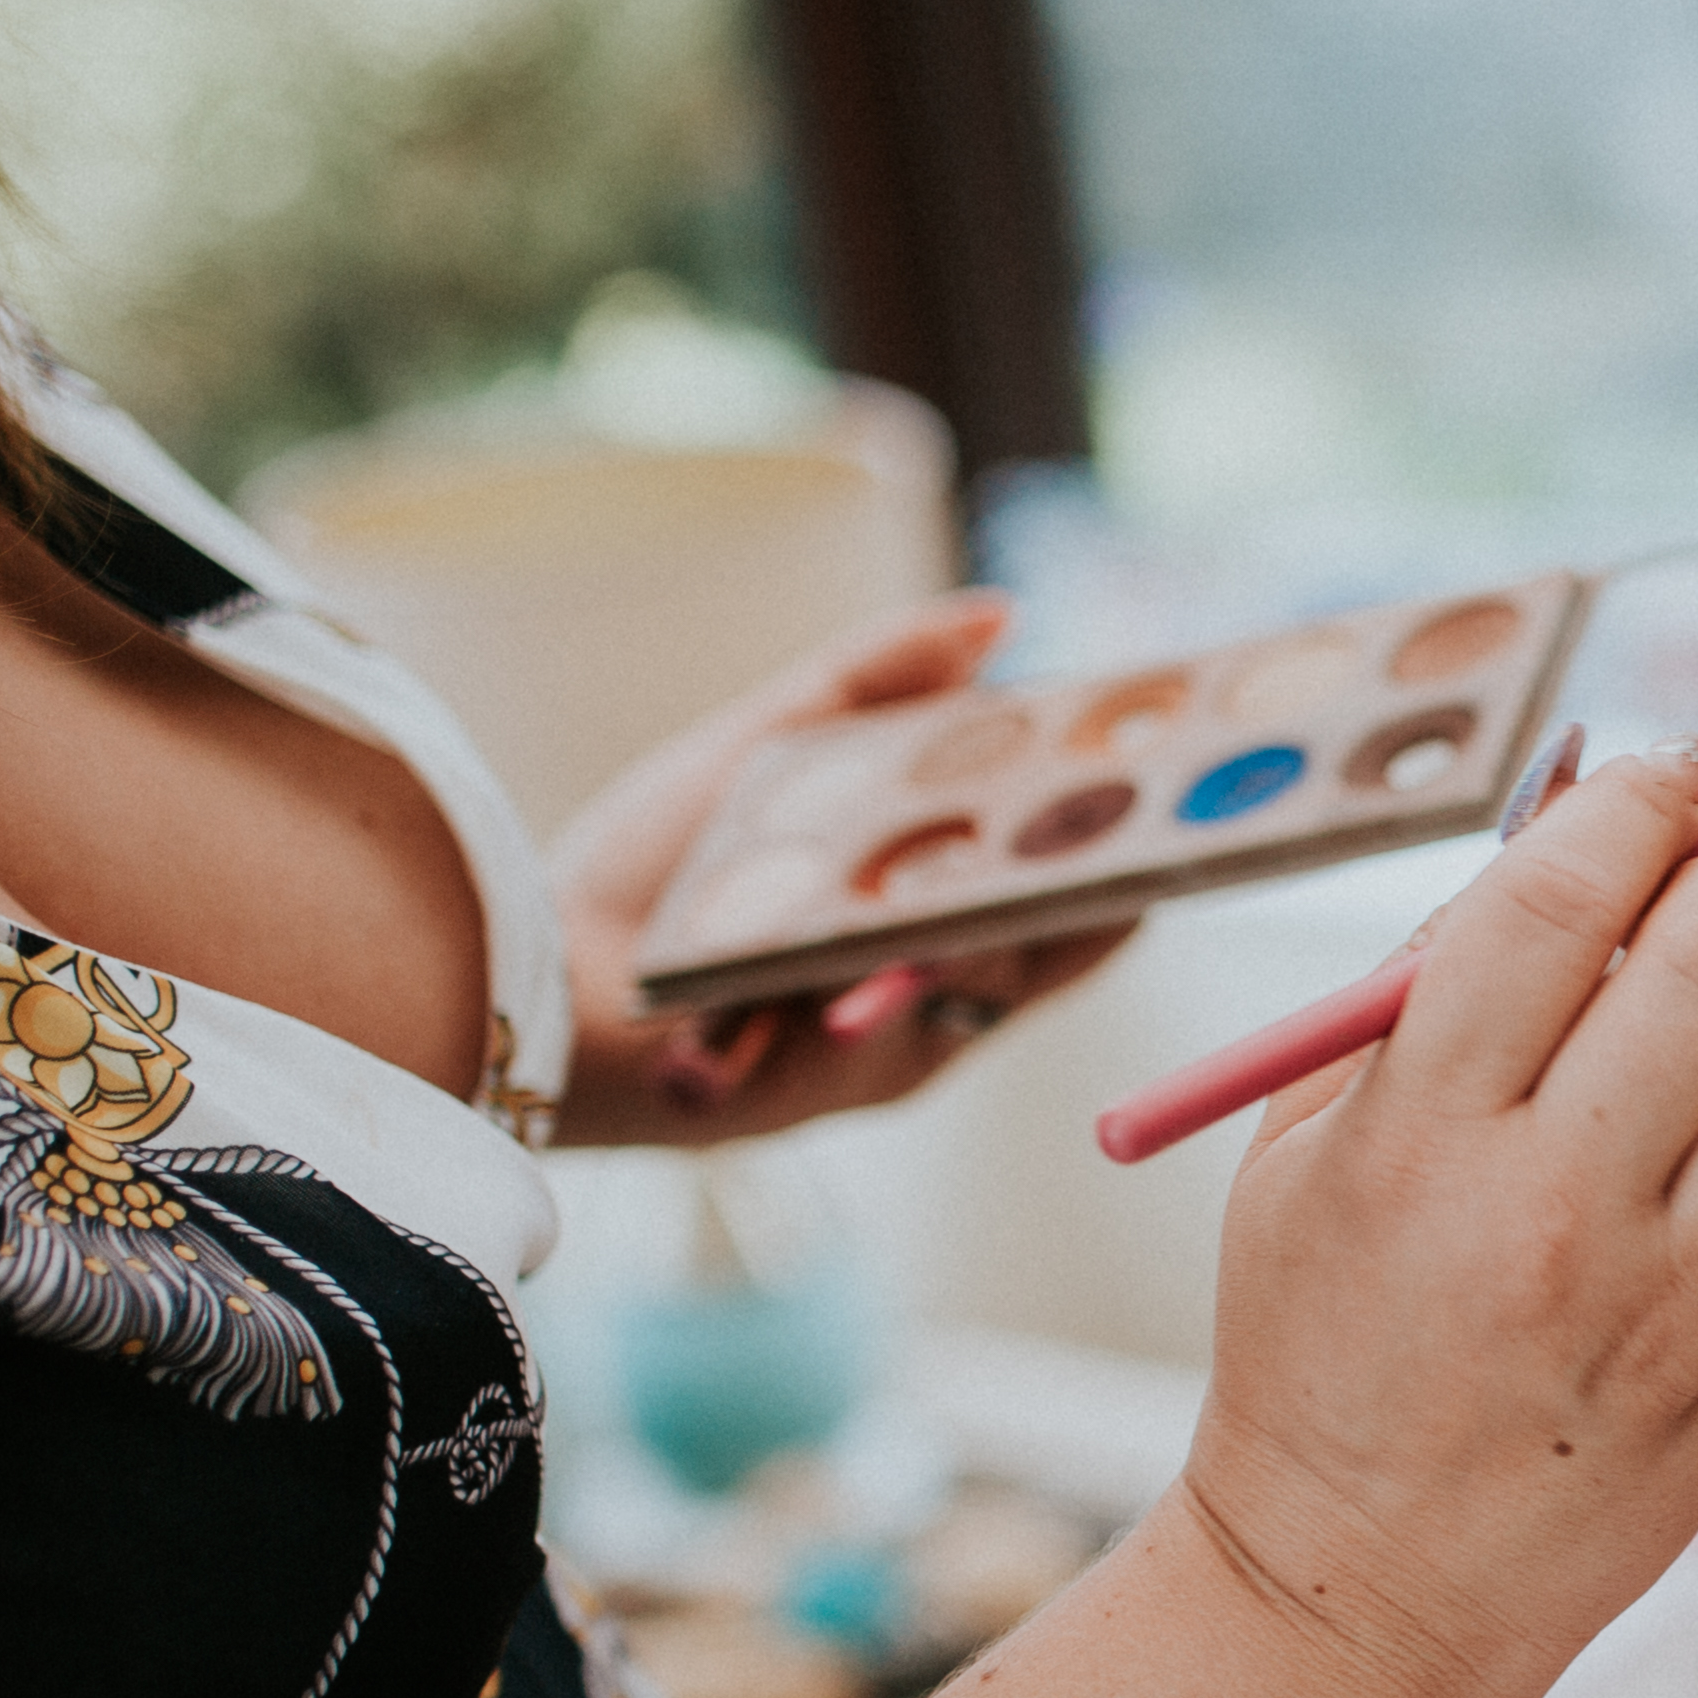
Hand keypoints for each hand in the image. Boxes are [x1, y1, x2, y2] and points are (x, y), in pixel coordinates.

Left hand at [548, 592, 1131, 1146]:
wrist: (537, 967)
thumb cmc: (648, 864)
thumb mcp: (773, 746)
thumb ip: (880, 676)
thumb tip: (1002, 615)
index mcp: (925, 898)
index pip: (1058, 878)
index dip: (1117, 844)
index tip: (1160, 789)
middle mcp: (929, 976)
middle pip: (1054, 938)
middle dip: (1087, 887)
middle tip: (1127, 833)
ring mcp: (902, 1035)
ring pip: (995, 978)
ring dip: (990, 927)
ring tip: (997, 876)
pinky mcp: (857, 1083)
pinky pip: (921, 1023)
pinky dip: (916, 976)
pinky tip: (916, 936)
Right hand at [1182, 739, 1697, 1697]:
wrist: (1363, 1583)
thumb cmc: (1322, 1347)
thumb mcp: (1300, 1150)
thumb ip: (1418, 975)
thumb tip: (1562, 816)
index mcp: (1421, 1140)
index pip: (1560, 902)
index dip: (1629, 807)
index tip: (1655, 784)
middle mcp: (1556, 1212)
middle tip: (1685, 910)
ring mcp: (1672, 1295)